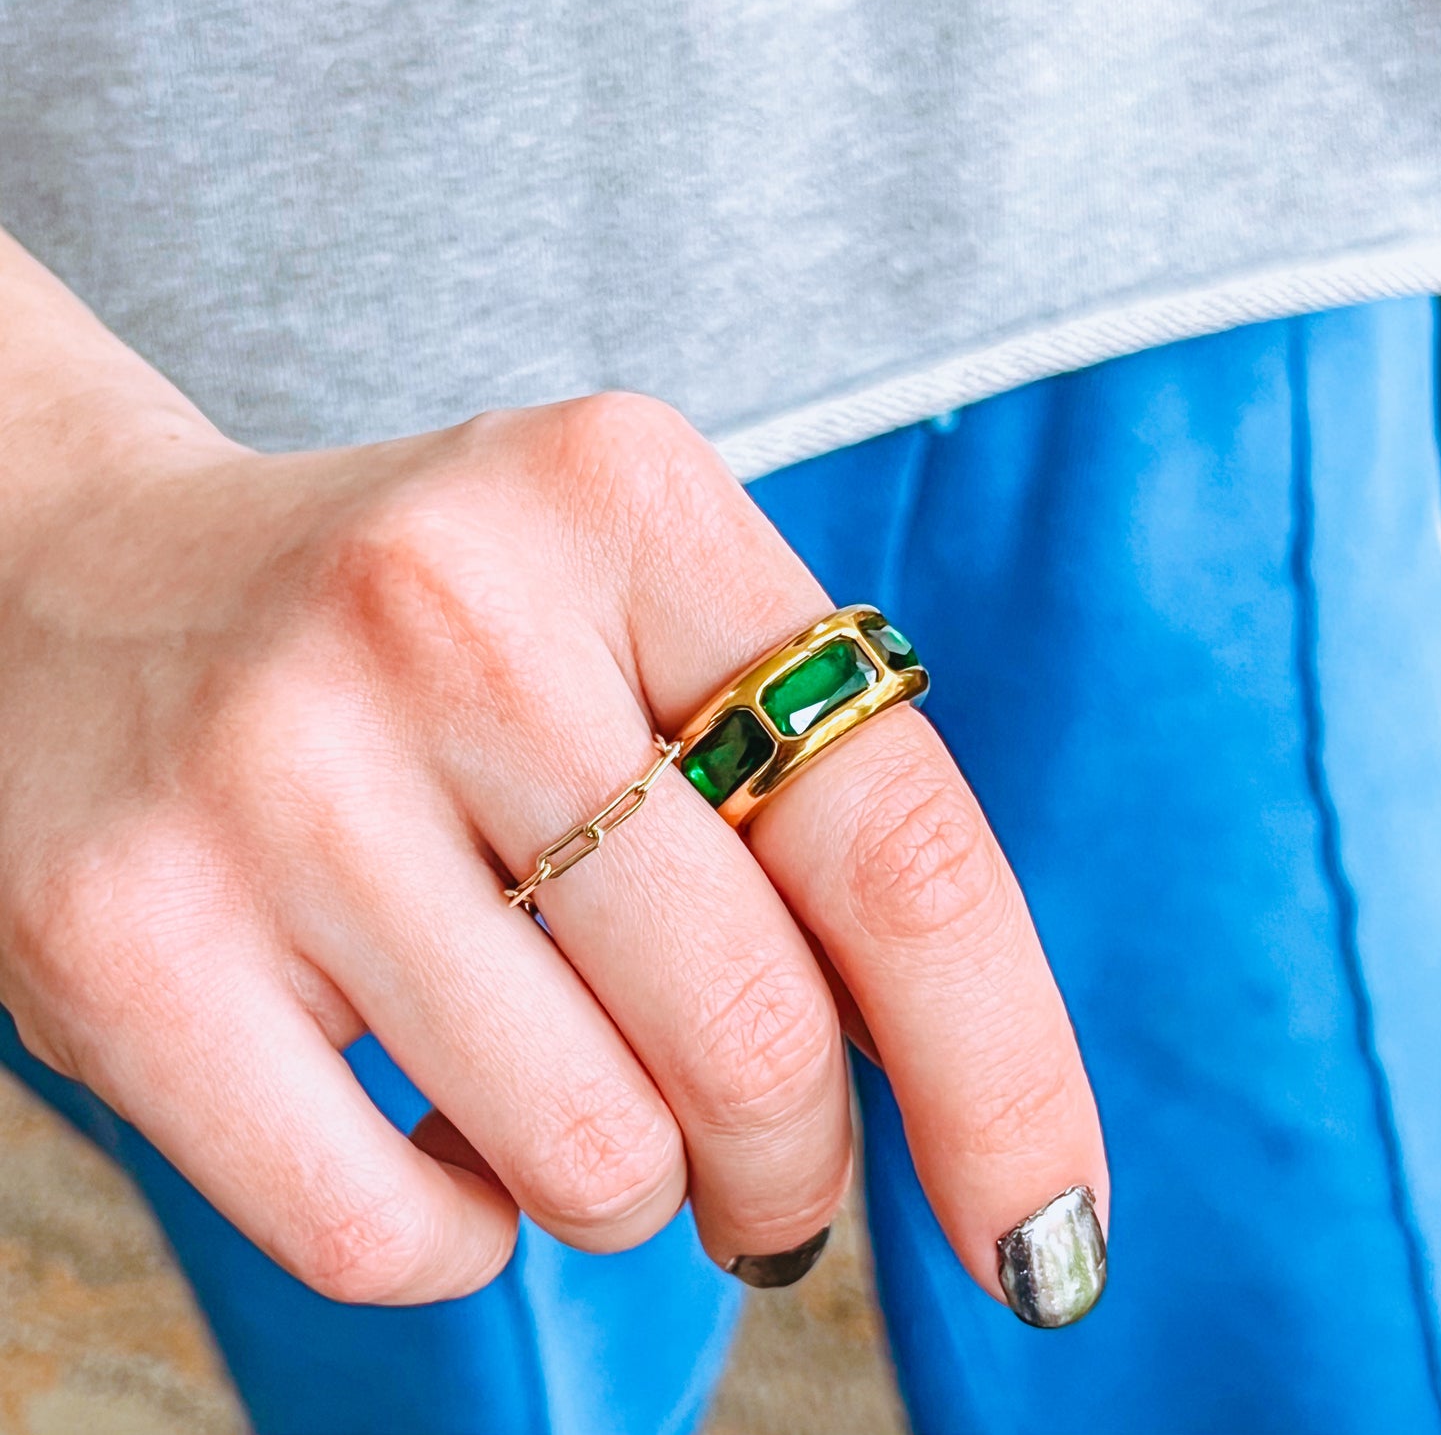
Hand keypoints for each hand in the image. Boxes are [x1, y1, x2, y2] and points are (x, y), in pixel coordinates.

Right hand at [0, 388, 1106, 1310]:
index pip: (898, 839)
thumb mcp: (623, 619)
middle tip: (766, 1170)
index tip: (1050, 1232)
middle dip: (793, 1157)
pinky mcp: (117, 943)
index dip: (1007, 1071)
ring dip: (626, 1183)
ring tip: (562, 1091)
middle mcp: (447, 611)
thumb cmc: (416, 642)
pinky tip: (426, 1121)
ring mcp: (271, 776)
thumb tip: (956, 1096)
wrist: (75, 596)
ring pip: (592, 1155)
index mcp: (624, 500)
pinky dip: (459, 1228)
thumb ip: (793, 805)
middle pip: (757, 1030)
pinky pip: (394, 1232)